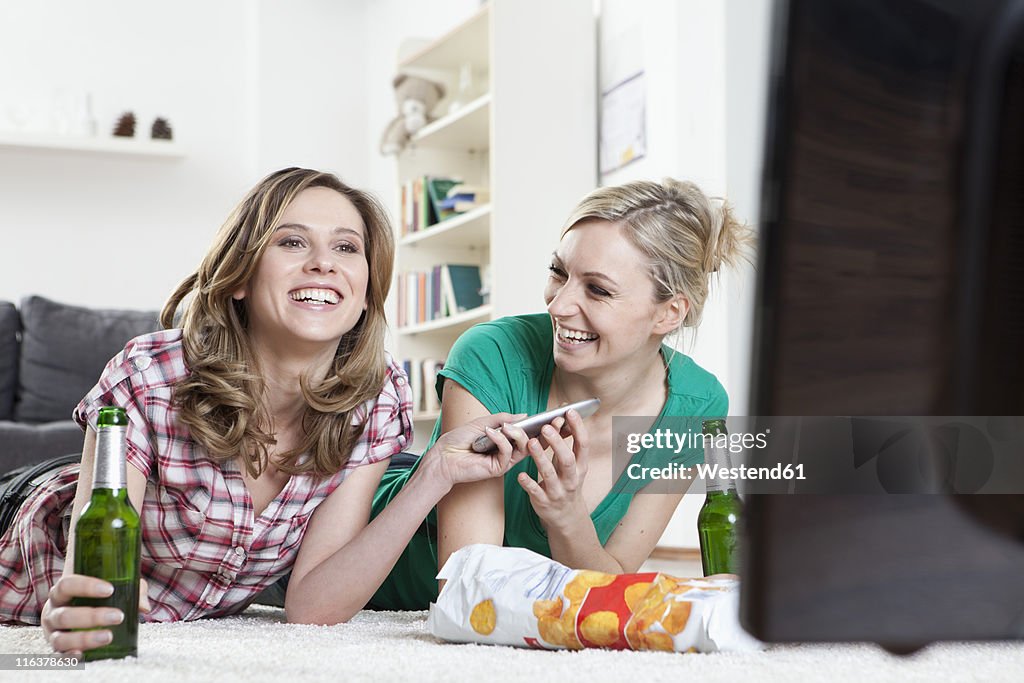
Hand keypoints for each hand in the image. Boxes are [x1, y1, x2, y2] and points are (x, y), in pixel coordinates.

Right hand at [41, 575, 150, 655]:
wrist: (80, 609)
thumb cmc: (98, 595)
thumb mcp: (113, 587)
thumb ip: (132, 591)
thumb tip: (143, 607)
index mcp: (61, 593)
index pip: (66, 585)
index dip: (85, 587)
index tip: (110, 589)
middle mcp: (52, 613)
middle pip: (64, 615)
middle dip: (91, 617)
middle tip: (117, 616)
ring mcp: (53, 633)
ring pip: (61, 639)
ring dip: (84, 638)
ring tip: (108, 636)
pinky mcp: (58, 650)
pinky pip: (59, 656)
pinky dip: (69, 656)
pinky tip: (83, 654)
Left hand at [429, 413, 530, 486]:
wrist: (444, 455)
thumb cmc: (460, 439)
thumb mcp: (484, 423)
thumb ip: (504, 419)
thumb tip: (525, 415)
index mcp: (504, 441)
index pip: (525, 435)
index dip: (536, 428)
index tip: (545, 419)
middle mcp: (506, 452)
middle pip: (528, 442)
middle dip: (531, 431)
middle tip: (530, 422)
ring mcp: (503, 461)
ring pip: (522, 448)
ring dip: (517, 434)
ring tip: (506, 426)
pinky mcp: (498, 468)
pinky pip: (507, 452)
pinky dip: (501, 440)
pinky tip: (490, 432)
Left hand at [516, 408, 590, 532]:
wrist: (566, 516)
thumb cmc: (566, 481)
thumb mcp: (572, 464)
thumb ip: (568, 441)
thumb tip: (566, 411)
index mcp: (580, 466)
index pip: (583, 445)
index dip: (578, 428)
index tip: (570, 411)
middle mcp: (571, 479)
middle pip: (567, 459)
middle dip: (558, 443)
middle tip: (546, 427)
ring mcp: (557, 491)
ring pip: (549, 474)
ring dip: (540, 458)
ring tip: (531, 443)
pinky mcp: (543, 501)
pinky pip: (535, 491)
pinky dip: (528, 483)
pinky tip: (520, 475)